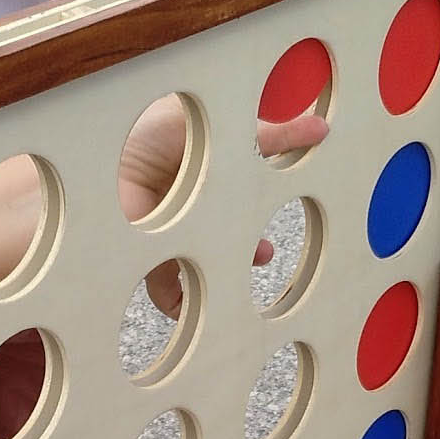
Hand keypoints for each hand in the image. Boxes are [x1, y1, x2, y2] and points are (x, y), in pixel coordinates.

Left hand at [117, 97, 331, 310]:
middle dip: (244, 247)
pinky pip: (173, 296)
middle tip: (264, 250)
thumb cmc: (162, 131)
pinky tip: (212, 310)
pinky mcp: (151, 263)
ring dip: (225, 278)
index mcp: (201, 173)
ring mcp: (167, 237)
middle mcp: (183, 207)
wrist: (116, 162)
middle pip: (219, 236)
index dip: (256, 206)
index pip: (234, 193)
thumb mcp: (230, 130)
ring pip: (201, 269)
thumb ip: (276, 136)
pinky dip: (189, 307)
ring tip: (246, 272)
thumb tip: (323, 128)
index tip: (279, 210)